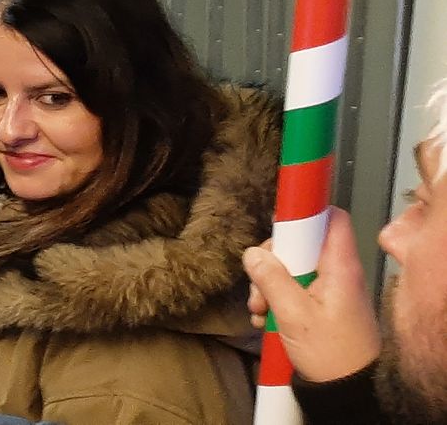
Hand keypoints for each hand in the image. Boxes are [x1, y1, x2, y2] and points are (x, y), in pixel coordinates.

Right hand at [243, 207, 380, 382]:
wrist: (350, 390)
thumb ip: (272, 280)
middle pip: (301, 244)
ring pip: (293, 268)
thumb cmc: (330, 353)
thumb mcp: (295, 316)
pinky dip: (277, 299)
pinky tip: (266, 318)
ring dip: (269, 284)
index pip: (332, 219)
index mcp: (339, 267)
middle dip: (273, 260)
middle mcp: (338, 272)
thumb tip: (253, 253)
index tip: (278, 226)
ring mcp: (331, 289)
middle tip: (259, 284)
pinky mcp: (323, 306)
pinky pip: (295, 289)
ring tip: (260, 310)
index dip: (306, 214)